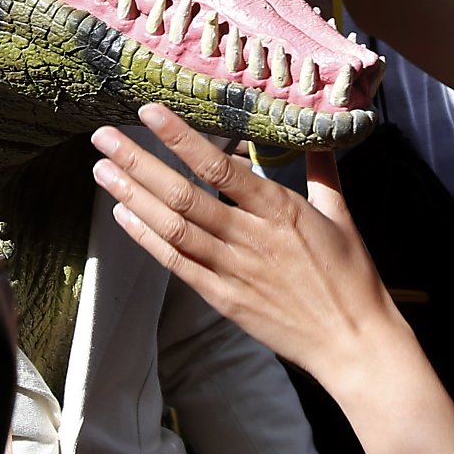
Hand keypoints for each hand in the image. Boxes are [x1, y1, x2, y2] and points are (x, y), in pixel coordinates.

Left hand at [90, 103, 397, 385]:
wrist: (352, 342)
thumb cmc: (351, 277)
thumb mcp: (341, 216)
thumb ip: (322, 172)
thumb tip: (320, 135)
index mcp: (281, 210)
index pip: (220, 167)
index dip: (181, 138)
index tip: (150, 111)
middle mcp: (251, 238)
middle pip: (183, 195)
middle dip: (139, 162)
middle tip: (102, 137)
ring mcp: (234, 271)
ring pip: (173, 228)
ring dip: (133, 197)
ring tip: (101, 170)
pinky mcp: (224, 300)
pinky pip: (178, 265)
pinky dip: (148, 239)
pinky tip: (124, 216)